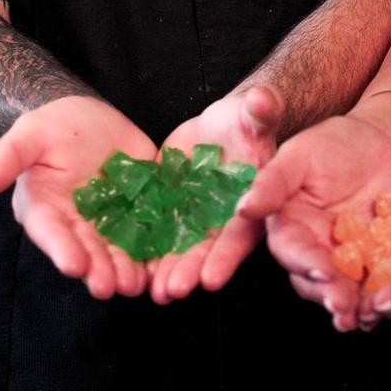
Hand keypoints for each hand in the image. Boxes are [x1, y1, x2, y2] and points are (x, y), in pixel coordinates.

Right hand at [0, 94, 155, 299]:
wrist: (87, 117)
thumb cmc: (52, 127)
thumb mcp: (29, 134)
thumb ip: (9, 156)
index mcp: (45, 209)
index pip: (51, 232)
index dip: (61, 249)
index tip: (73, 266)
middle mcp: (75, 223)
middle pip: (86, 249)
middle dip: (98, 269)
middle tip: (110, 287)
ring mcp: (108, 219)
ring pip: (117, 249)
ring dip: (126, 268)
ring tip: (136, 283)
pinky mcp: (137, 209)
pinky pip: (147, 231)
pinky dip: (155, 249)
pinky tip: (164, 263)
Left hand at [147, 84, 283, 303]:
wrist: (223, 126)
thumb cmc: (247, 121)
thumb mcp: (255, 116)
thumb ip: (262, 112)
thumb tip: (262, 99)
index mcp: (253, 202)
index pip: (241, 232)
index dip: (227, 255)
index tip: (211, 279)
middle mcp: (224, 219)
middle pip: (207, 249)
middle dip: (189, 270)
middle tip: (172, 290)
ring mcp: (196, 217)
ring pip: (180, 248)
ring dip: (167, 271)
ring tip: (151, 291)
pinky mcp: (171, 208)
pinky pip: (157, 231)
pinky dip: (145, 249)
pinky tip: (128, 268)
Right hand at [237, 113, 390, 330]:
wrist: (390, 141)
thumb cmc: (338, 143)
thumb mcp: (302, 154)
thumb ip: (274, 181)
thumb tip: (244, 208)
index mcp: (289, 223)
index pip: (287, 248)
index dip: (300, 261)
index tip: (319, 271)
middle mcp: (312, 246)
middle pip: (312, 278)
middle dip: (325, 292)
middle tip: (339, 302)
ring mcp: (344, 259)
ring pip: (339, 290)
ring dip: (348, 305)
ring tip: (360, 314)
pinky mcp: (374, 264)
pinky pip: (372, 288)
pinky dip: (377, 300)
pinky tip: (385, 306)